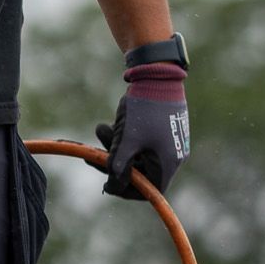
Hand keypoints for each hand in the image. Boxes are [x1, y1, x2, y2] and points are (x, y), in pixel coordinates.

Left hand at [95, 63, 188, 199]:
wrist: (155, 73)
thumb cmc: (144, 108)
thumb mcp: (127, 141)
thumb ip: (118, 167)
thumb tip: (111, 188)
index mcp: (168, 162)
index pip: (149, 190)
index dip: (127, 189)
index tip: (108, 181)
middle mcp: (172, 155)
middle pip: (141, 173)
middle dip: (115, 163)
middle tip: (92, 156)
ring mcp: (167, 142)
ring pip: (137, 155)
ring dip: (116, 148)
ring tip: (101, 129)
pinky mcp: (160, 130)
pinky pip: (140, 142)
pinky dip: (124, 137)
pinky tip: (108, 125)